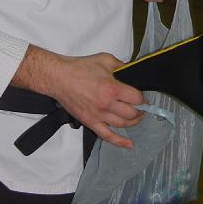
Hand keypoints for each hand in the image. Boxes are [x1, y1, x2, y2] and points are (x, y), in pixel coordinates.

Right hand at [12, 46, 144, 148]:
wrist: (59, 78)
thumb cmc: (79, 68)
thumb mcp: (105, 59)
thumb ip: (122, 65)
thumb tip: (132, 71)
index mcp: (112, 88)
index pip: (136, 98)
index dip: (142, 98)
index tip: (143, 97)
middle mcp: (107, 104)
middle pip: (132, 113)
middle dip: (140, 111)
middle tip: (141, 108)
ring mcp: (98, 115)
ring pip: (122, 124)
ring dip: (132, 122)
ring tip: (135, 117)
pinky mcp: (90, 122)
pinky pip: (107, 136)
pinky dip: (119, 141)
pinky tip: (128, 144)